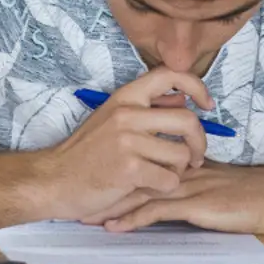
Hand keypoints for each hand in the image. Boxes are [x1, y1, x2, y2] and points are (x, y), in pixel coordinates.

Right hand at [41, 68, 213, 221]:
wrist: (55, 180)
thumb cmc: (86, 153)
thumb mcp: (113, 119)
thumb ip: (146, 109)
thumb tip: (183, 100)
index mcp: (125, 97)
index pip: (170, 75)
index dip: (197, 86)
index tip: (208, 104)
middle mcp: (128, 113)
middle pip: (188, 121)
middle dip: (199, 144)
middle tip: (195, 158)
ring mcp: (128, 140)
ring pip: (181, 155)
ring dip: (178, 171)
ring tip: (161, 175)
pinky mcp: (129, 168)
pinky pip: (169, 180)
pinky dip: (164, 188)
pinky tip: (147, 187)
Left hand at [86, 162, 263, 236]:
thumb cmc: (250, 192)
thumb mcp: (215, 181)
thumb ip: (192, 177)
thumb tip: (169, 181)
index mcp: (185, 160)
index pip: (146, 158)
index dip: (120, 168)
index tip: (95, 177)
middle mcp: (181, 169)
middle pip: (135, 173)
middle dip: (106, 186)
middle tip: (79, 198)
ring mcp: (186, 185)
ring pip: (140, 191)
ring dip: (112, 205)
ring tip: (88, 216)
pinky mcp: (194, 203)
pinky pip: (157, 211)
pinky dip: (133, 219)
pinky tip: (115, 227)